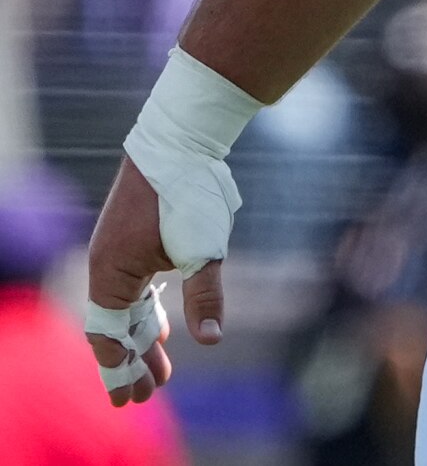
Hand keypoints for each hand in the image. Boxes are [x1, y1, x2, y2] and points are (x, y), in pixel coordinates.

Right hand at [82, 158, 223, 405]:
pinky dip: (147, 311)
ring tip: (160, 370)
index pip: (108, 335)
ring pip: (125, 307)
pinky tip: (164, 326)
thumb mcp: (204, 250)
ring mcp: (117, 252)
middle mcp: (106, 266)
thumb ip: (206, 297)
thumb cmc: (188, 192)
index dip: (119, 368)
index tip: (129, 397)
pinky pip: (133, 287)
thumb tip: (212, 340)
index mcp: (111, 273)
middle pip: (114, 327)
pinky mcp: (133, 240)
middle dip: (132, 361)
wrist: (179, 139)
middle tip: (145, 396)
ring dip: (143, 338)